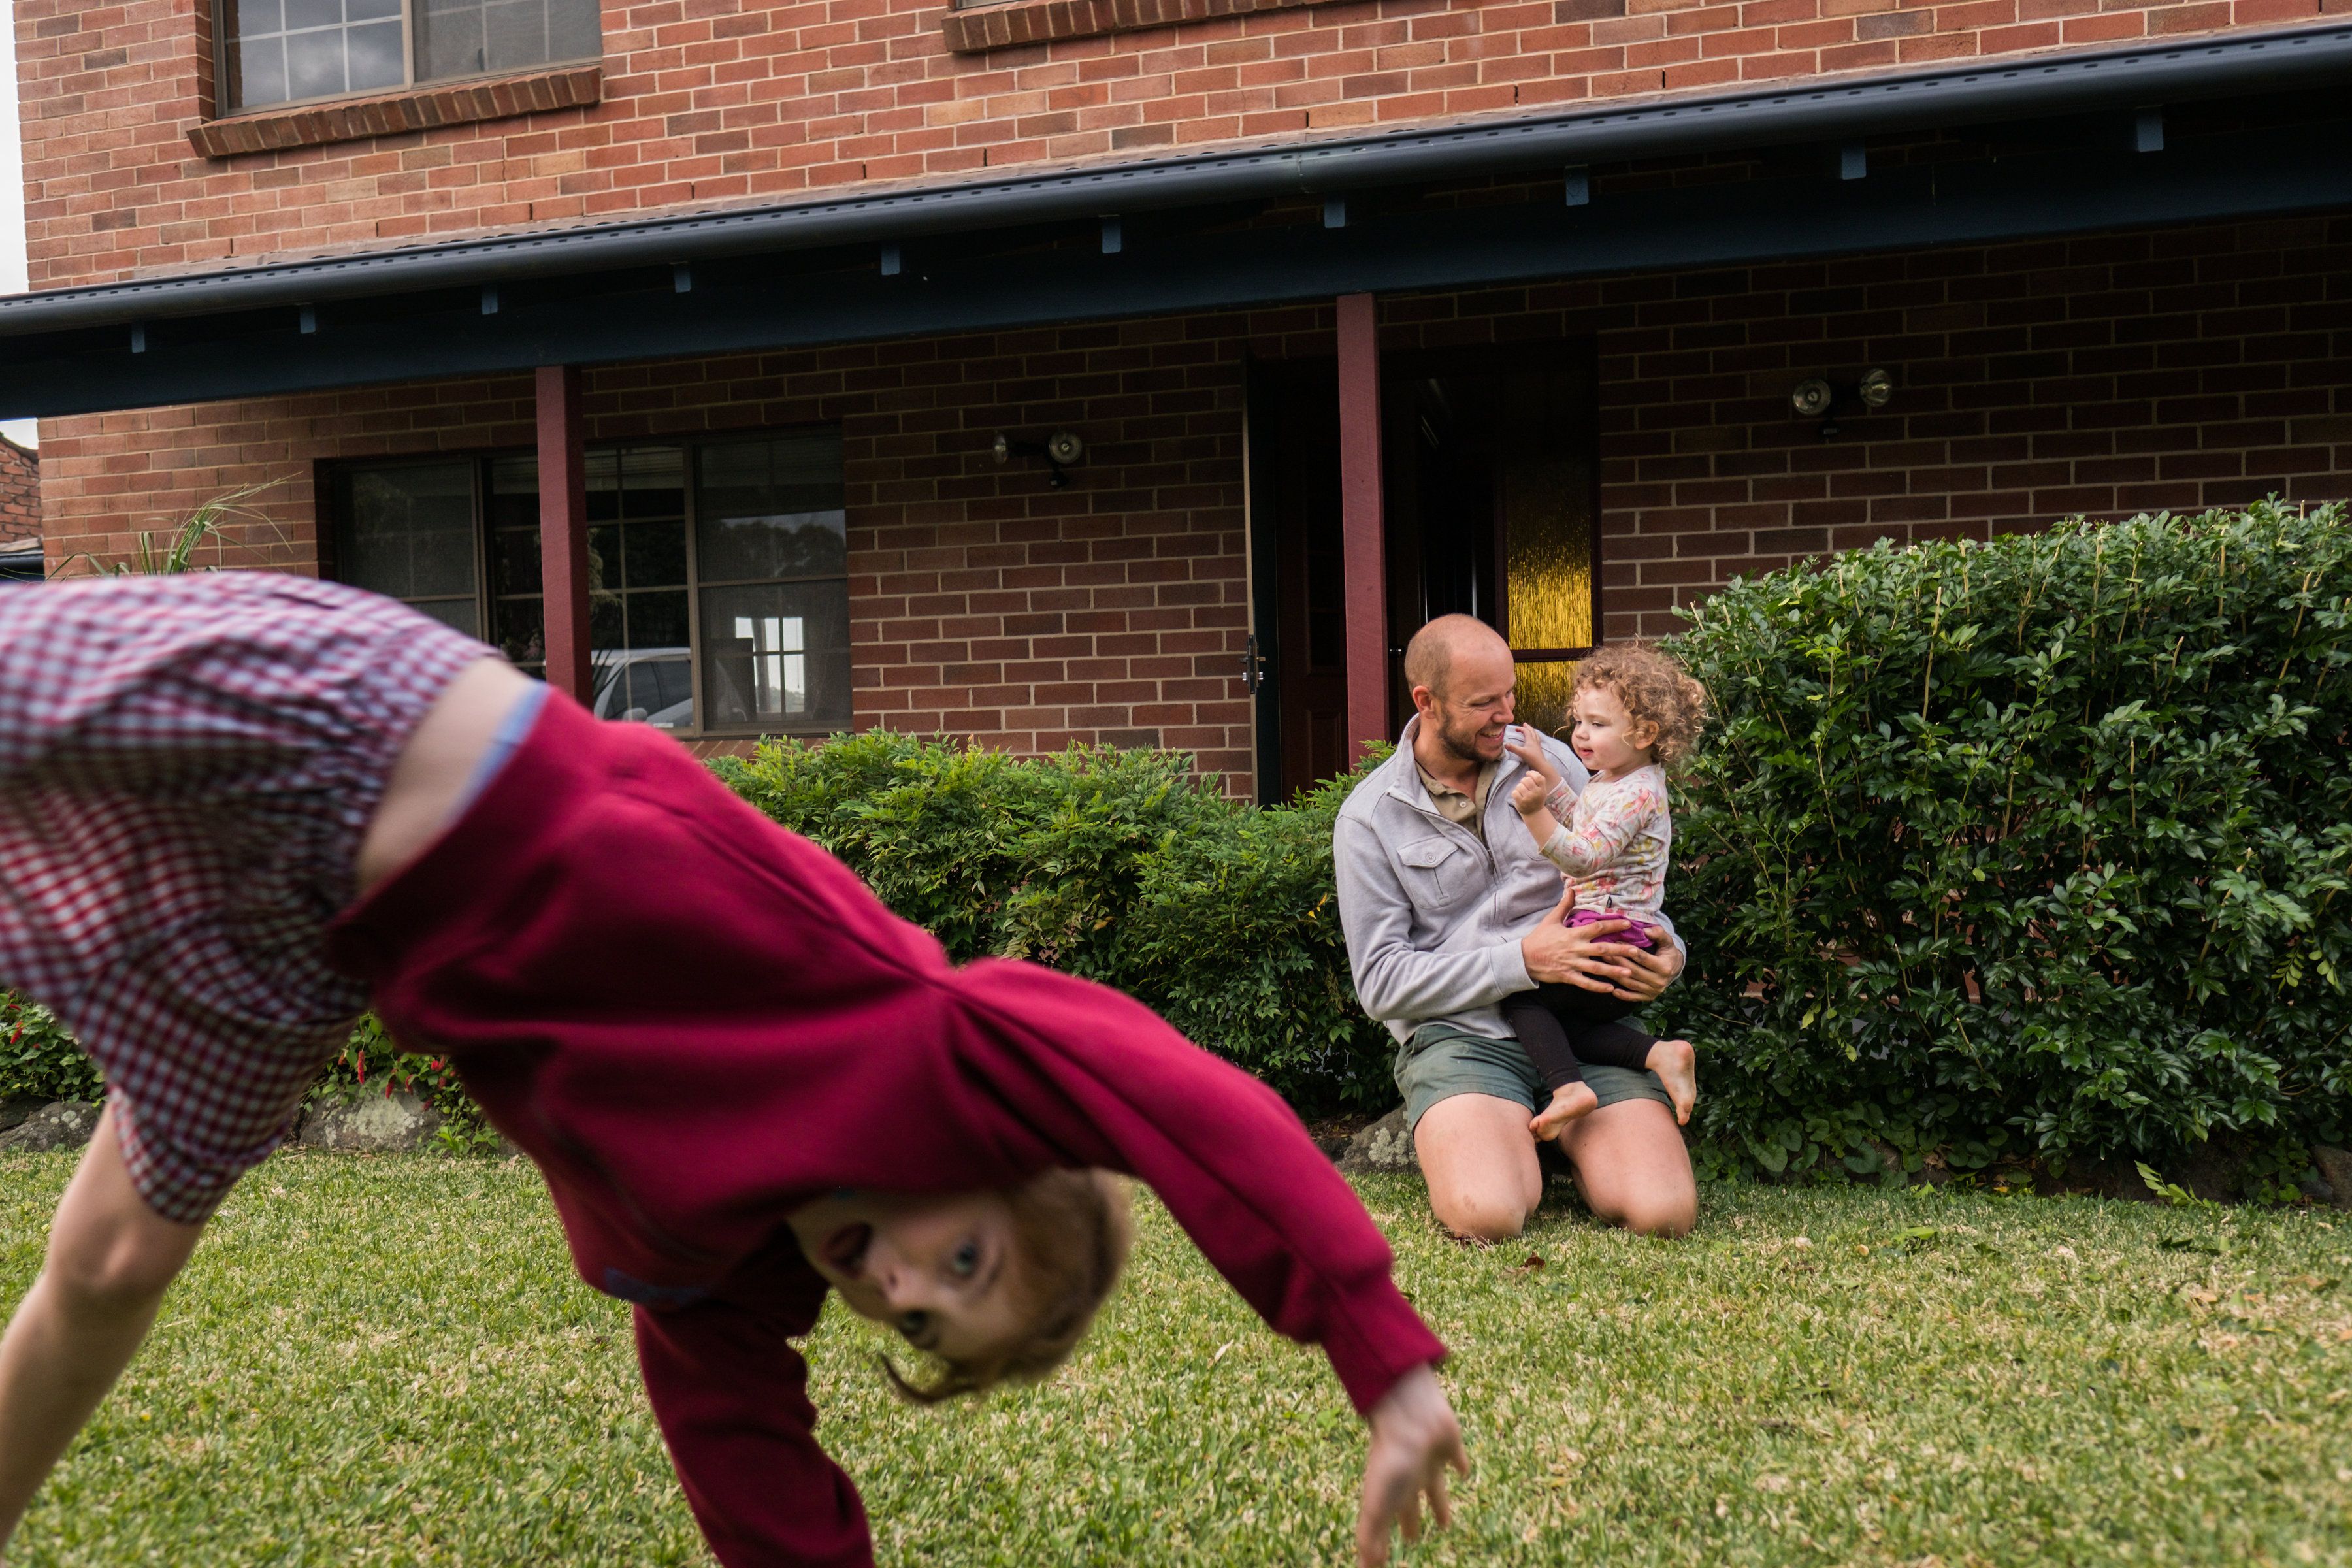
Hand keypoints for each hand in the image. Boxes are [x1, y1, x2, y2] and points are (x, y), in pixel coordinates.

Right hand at [1355, 1364, 1467, 1567]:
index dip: (1384, 1543)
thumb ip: (1370, 1536)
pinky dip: (1460, 1465)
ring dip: (1439, 1505)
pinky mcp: (1449, 1445)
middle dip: (1410, 1524)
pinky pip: (1456, 1458)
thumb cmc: (1393, 1458)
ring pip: (1434, 1489)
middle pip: (1409, 1508)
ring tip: (1445, 1524)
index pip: (1387, 1525)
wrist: (1411, 1412)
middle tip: (1413, 1540)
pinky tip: (1464, 1470)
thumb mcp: (1377, 1503)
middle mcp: (1407, 1479)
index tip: (1384, 1558)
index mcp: (1390, 1494)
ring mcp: (1428, 1461)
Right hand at [1504, 731, 1560, 795]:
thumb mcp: (1521, 752)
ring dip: (1532, 731)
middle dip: (1528, 727)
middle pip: (1532, 731)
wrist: (1540, 765)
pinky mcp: (1538, 749)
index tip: (1515, 729)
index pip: (1526, 731)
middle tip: (1524, 724)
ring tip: (1530, 730)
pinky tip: (1534, 739)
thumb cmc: (1531, 758)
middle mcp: (1534, 741)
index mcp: (1530, 740)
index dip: (1521, 729)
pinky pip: (1537, 739)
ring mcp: (1537, 745)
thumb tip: (1505, 744)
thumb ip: (1513, 748)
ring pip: (1535, 735)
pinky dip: (1535, 736)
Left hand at [1509, 773, 1548, 815]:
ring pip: (1519, 785)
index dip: (1532, 773)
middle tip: (1524, 785)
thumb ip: (1538, 780)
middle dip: (1524, 780)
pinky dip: (1515, 793)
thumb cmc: (1537, 798)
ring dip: (1519, 787)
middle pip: (1527, 780)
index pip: (1538, 777)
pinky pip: (1514, 792)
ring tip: (1522, 791)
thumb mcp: (1542, 790)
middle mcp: (1536, 794)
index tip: (1528, 774)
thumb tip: (1529, 772)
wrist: (1534, 813)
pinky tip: (1518, 796)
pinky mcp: (1521, 803)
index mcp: (1542, 789)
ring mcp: (1528, 798)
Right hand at [1519, 889, 1637, 993]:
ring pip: (1597, 968)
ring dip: (1614, 970)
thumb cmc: (1539, 938)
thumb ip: (1564, 905)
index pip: (1597, 928)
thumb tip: (1571, 888)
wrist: (1524, 958)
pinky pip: (1585, 983)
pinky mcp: (1568, 976)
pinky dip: (1598, 987)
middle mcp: (1576, 949)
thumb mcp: (1551, 919)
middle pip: (1602, 949)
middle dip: (1620, 950)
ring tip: (1629, 973)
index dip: (1612, 924)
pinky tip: (1611, 989)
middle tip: (1636, 951)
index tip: (1628, 923)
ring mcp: (1572, 964)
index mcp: (1573, 934)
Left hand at [1608, 938, 1684, 1002]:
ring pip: (1631, 984)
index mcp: (1665, 967)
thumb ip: (1659, 933)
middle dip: (1619, 962)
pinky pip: (1634, 997)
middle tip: (1605, 953)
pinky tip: (1612, 990)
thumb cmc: (1667, 951)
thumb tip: (1646, 930)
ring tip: (1603, 966)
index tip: (1617, 943)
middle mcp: (1660, 981)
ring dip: (1616, 976)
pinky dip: (1623, 995)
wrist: (1675, 968)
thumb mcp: (1667, 941)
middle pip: (1635, 971)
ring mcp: (1654, 991)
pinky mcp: (1649, 997)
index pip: (1644, 959)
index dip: (1630, 951)